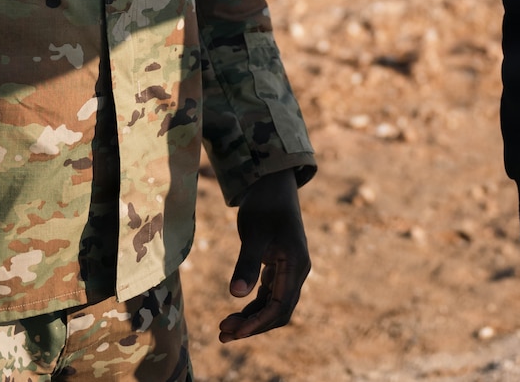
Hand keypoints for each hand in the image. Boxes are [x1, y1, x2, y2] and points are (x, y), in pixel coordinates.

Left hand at [219, 168, 310, 341]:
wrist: (272, 184)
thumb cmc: (264, 205)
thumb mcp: (253, 233)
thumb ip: (246, 263)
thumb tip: (236, 294)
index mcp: (296, 264)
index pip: (280, 306)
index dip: (257, 323)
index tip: (234, 333)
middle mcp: (297, 271)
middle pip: (278, 311)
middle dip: (252, 326)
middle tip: (222, 334)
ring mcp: (289, 270)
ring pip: (273, 306)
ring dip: (251, 319)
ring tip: (223, 329)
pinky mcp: (279, 268)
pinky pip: (269, 296)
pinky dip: (253, 307)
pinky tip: (234, 313)